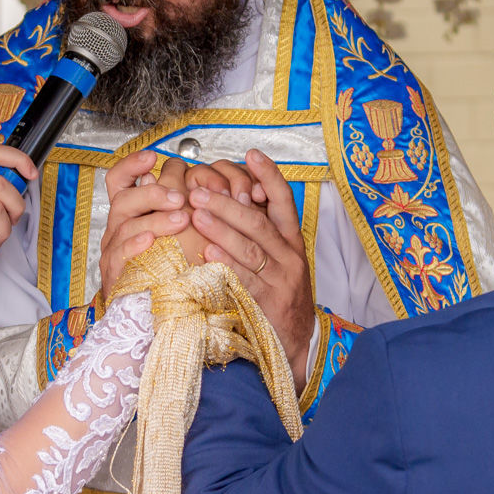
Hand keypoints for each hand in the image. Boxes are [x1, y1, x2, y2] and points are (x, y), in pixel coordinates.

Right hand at [98, 151, 191, 294]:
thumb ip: (170, 204)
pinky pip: (120, 256)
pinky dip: (135, 246)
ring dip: (155, 220)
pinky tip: (150, 241)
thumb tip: (180, 178)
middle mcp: (117, 228)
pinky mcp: (114, 275)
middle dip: (151, 194)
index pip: (119, 181)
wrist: (149, 310)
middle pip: (123, 200)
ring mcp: (114, 251)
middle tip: (179, 197)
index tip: (152, 157)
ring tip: (180, 220)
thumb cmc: (165, 267)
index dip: (132, 166)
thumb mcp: (171, 230)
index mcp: (128, 213)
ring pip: (125, 226)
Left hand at [188, 149, 314, 384]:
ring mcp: (281, 279)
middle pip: (258, 222)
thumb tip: (234, 195)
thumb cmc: (280, 291)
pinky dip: (226, 265)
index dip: (268, 175)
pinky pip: (245, 280)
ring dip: (222, 229)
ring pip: (251, 248)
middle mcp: (289, 255)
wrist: (296, 339)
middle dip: (227, 203)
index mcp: (292, 239)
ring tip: (197, 214)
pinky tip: (208, 253)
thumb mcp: (278, 257)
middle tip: (199, 189)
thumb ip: (259, 229)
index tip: (250, 154)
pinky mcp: (268, 302)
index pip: (283, 199)